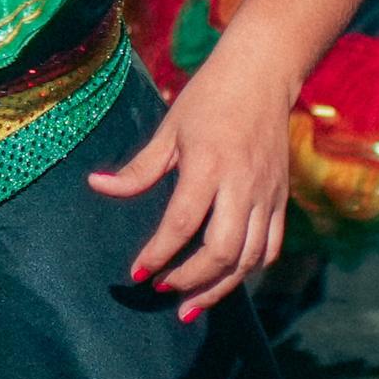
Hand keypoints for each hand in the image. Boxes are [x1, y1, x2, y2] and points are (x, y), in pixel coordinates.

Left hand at [88, 55, 295, 319]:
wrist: (263, 75)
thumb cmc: (209, 99)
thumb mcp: (169, 129)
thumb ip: (138, 169)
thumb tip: (97, 185)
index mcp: (209, 165)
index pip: (182, 224)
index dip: (158, 254)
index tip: (138, 273)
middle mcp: (242, 185)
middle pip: (222, 251)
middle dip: (191, 280)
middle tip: (164, 290)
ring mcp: (267, 194)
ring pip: (249, 258)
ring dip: (219, 287)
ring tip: (191, 304)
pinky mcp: (281, 199)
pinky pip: (269, 248)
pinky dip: (248, 270)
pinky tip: (225, 280)